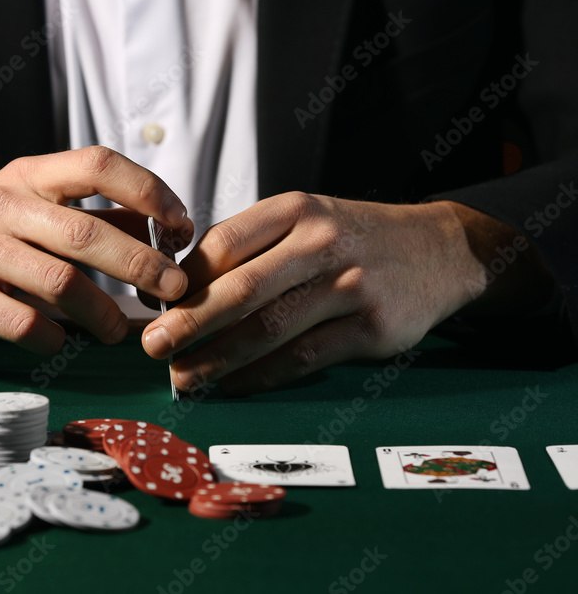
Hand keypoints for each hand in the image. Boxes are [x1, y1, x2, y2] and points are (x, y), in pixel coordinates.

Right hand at [0, 146, 190, 353]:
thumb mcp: (26, 203)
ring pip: (62, 283)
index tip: (182, 226)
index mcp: (26, 175)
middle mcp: (1, 204)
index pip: (98, 164)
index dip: (150, 191)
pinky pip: (25, 323)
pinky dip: (55, 339)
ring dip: (105, 313)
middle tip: (173, 291)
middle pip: (88, 233)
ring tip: (119, 331)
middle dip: (143, 266)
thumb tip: (164, 229)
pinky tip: (62, 343)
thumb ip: (89, 213)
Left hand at [141, 192, 549, 395]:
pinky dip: (261, 376)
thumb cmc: (353, 237)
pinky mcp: (372, 328)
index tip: (155, 306)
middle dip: (188, 323)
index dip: (183, 279)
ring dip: (217, 359)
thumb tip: (181, 288)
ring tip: (184, 377)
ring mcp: (351, 286)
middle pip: (240, 289)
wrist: (440, 250)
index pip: (222, 243)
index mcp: (296, 209)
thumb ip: (251, 246)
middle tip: (153, 347)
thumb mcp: (305, 218)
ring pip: (268, 329)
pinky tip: (233, 385)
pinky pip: (303, 358)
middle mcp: (323, 242)